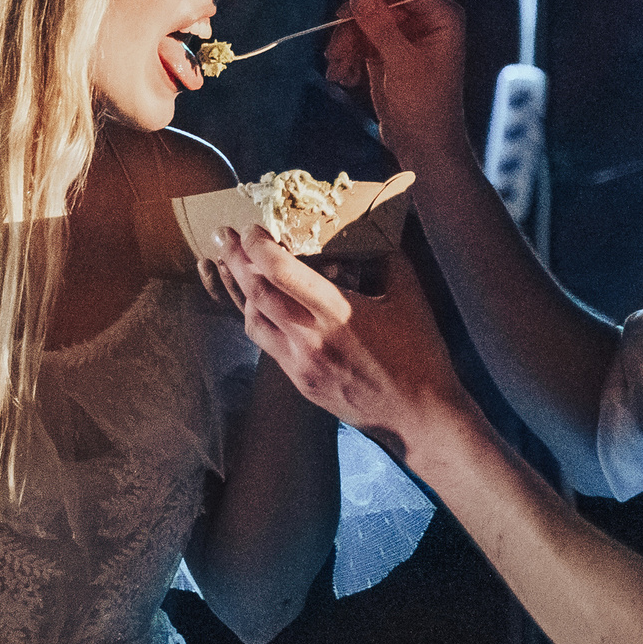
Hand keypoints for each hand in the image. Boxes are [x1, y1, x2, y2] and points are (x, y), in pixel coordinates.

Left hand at [211, 227, 473, 466]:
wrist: (418, 415)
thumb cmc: (419, 354)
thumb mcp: (409, 296)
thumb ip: (386, 257)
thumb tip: (368, 231)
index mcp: (336, 313)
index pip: (280, 272)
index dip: (257, 246)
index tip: (250, 228)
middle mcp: (310, 339)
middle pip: (255, 293)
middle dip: (234, 260)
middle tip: (223, 236)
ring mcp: (300, 364)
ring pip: (251, 321)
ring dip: (240, 291)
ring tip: (234, 267)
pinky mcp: (299, 382)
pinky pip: (266, 344)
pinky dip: (256, 318)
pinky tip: (258, 304)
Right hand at [322, 0, 470, 165]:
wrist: (423, 146)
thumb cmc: (425, 107)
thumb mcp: (402, 63)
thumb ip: (381, 27)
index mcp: (442, 17)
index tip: (349, 10)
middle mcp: (425, 22)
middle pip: (380, 4)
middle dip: (354, 26)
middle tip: (335, 50)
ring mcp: (405, 38)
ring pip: (365, 23)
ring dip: (346, 45)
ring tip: (337, 71)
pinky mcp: (388, 54)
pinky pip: (361, 42)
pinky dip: (350, 57)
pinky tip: (344, 78)